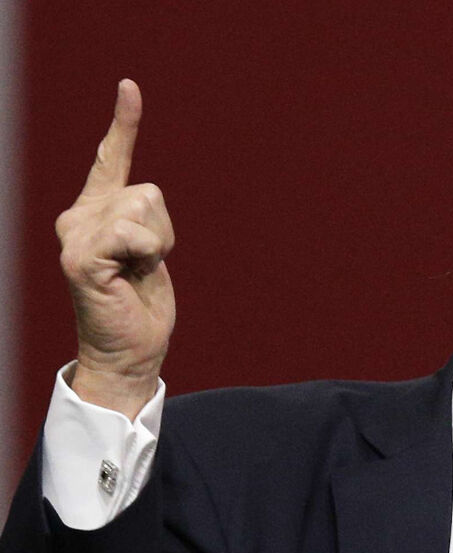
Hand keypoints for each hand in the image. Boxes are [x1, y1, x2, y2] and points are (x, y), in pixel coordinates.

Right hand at [55, 80, 175, 419]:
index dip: (124, 124)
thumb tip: (145, 198)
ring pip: (144, 207)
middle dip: (163, 232)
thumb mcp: (147, 251)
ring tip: (136, 273)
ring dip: (157, 245)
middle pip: (149, 192)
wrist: (129, 349)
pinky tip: (128, 277)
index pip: (112, 159)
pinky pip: (135, 233)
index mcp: (95, 212)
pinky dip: (148, 255)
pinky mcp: (79, 256)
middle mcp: (76, 216)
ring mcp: (74, 235)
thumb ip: (140, 221)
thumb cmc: (140, 304)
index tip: (130, 87)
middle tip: (143, 267)